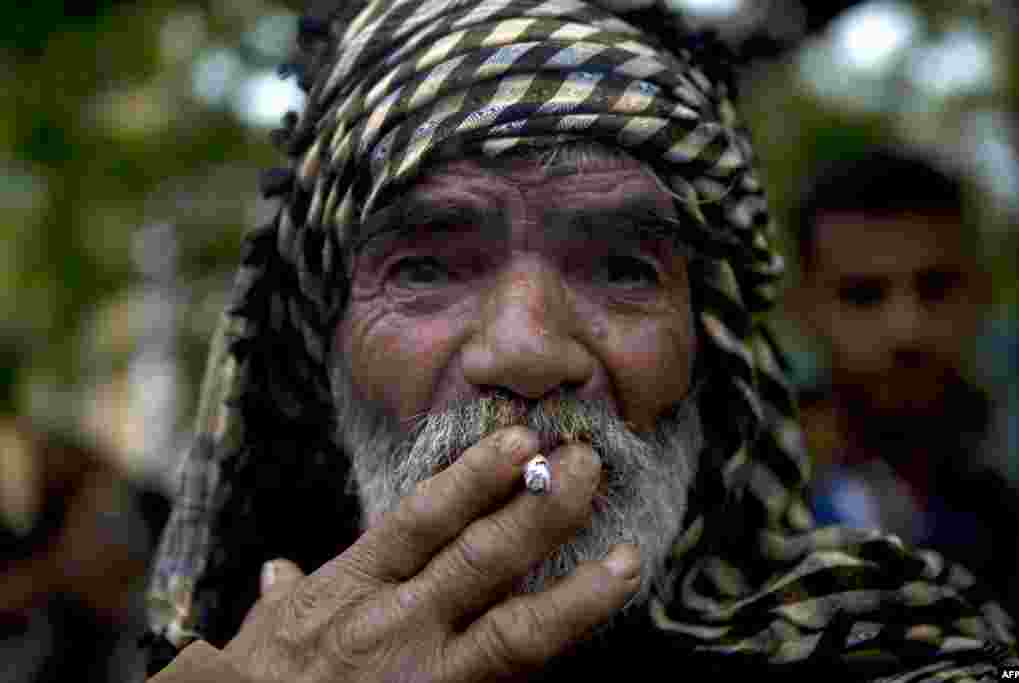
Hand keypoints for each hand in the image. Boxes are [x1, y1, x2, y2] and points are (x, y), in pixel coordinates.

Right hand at [221, 427, 640, 681]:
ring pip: (514, 633)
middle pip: (481, 559)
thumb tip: (278, 569)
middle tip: (589, 468)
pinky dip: (557, 660)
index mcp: (350, 589)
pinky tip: (599, 640)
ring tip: (627, 560)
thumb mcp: (262, 637)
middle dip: (541, 511)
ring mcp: (427, 678)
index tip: (522, 439)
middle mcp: (394, 625)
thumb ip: (280, 600)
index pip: (422, 519)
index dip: (475, 477)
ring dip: (577, 594)